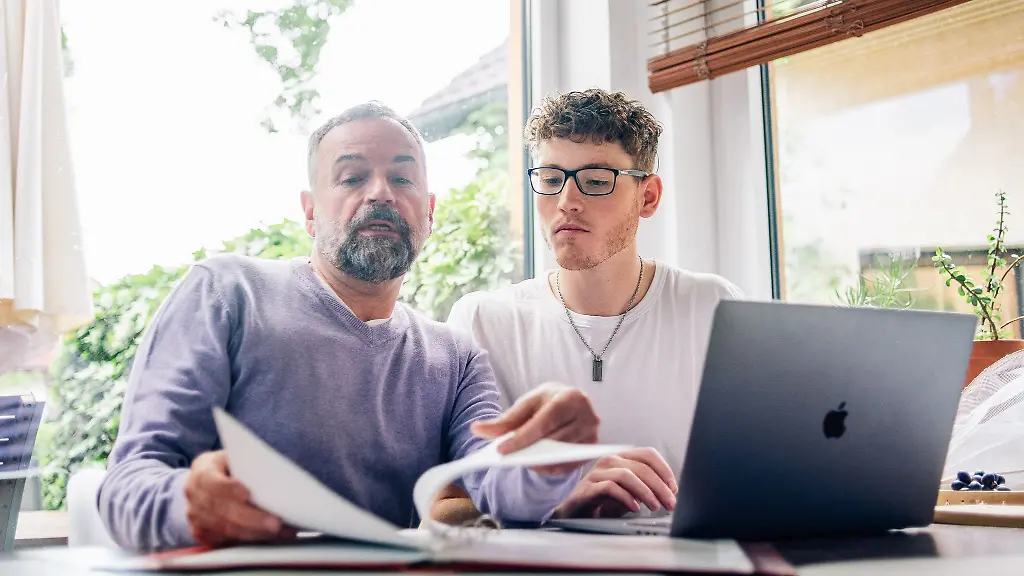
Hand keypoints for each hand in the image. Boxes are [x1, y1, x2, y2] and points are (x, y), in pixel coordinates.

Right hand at [184, 450, 296, 546]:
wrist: (203, 481)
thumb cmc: (227, 467)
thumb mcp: (234, 457)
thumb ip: (247, 464)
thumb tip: (273, 475)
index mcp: (202, 472)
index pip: (213, 482)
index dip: (229, 489)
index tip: (247, 494)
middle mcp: (194, 496)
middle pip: (221, 511)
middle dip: (250, 519)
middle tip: (274, 524)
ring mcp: (195, 517)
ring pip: (223, 529)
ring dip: (252, 533)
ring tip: (277, 532)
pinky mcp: (201, 533)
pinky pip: (223, 541)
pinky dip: (246, 540)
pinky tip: (266, 536)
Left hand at [470, 382, 599, 473]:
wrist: (569, 403)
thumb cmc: (546, 403)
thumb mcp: (525, 406)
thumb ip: (504, 420)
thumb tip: (476, 429)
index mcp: (571, 397)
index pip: (545, 421)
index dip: (522, 437)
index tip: (502, 450)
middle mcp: (588, 415)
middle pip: (555, 440)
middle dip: (529, 450)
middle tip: (507, 458)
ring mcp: (593, 434)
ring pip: (562, 455)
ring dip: (539, 461)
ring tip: (520, 461)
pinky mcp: (592, 449)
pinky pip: (568, 466)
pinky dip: (549, 468)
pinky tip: (535, 465)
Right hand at [552, 448, 677, 518]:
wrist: (576, 513)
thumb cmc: (605, 501)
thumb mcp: (629, 492)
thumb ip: (646, 487)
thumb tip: (669, 491)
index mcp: (622, 457)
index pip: (648, 454)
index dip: (664, 469)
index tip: (674, 487)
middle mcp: (609, 461)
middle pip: (641, 467)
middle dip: (660, 486)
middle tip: (670, 502)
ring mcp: (597, 473)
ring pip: (627, 475)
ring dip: (645, 492)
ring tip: (655, 506)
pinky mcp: (588, 488)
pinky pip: (610, 488)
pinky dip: (626, 498)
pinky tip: (634, 508)